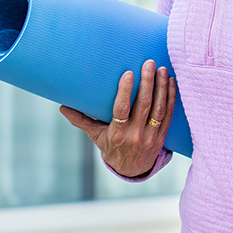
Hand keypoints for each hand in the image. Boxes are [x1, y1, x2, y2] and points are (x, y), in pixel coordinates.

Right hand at [59, 59, 174, 177]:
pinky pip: (169, 115)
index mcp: (117, 133)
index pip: (121, 110)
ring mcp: (151, 136)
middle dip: (147, 83)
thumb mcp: (96, 136)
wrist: (131, 170)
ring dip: (161, 88)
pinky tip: (171, 82)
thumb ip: (81, 120)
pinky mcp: (162, 136)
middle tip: (149, 63)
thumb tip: (62, 108)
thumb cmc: (111, 148)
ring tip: (162, 69)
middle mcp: (135, 135)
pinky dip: (171, 97)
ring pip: (159, 109)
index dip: (125, 91)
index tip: (128, 73)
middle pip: (143, 105)